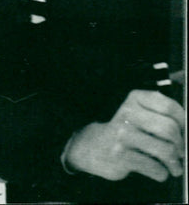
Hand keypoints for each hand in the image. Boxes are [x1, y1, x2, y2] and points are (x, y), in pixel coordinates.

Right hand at [64, 89, 184, 182]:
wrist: (93, 146)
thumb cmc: (125, 131)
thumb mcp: (139, 115)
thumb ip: (162, 117)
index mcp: (134, 99)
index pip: (170, 107)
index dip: (184, 123)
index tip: (185, 133)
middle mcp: (127, 113)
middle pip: (170, 129)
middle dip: (181, 146)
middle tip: (181, 153)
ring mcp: (122, 134)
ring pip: (166, 150)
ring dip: (175, 164)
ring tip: (174, 167)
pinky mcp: (121, 155)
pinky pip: (155, 168)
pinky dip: (162, 173)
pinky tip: (158, 171)